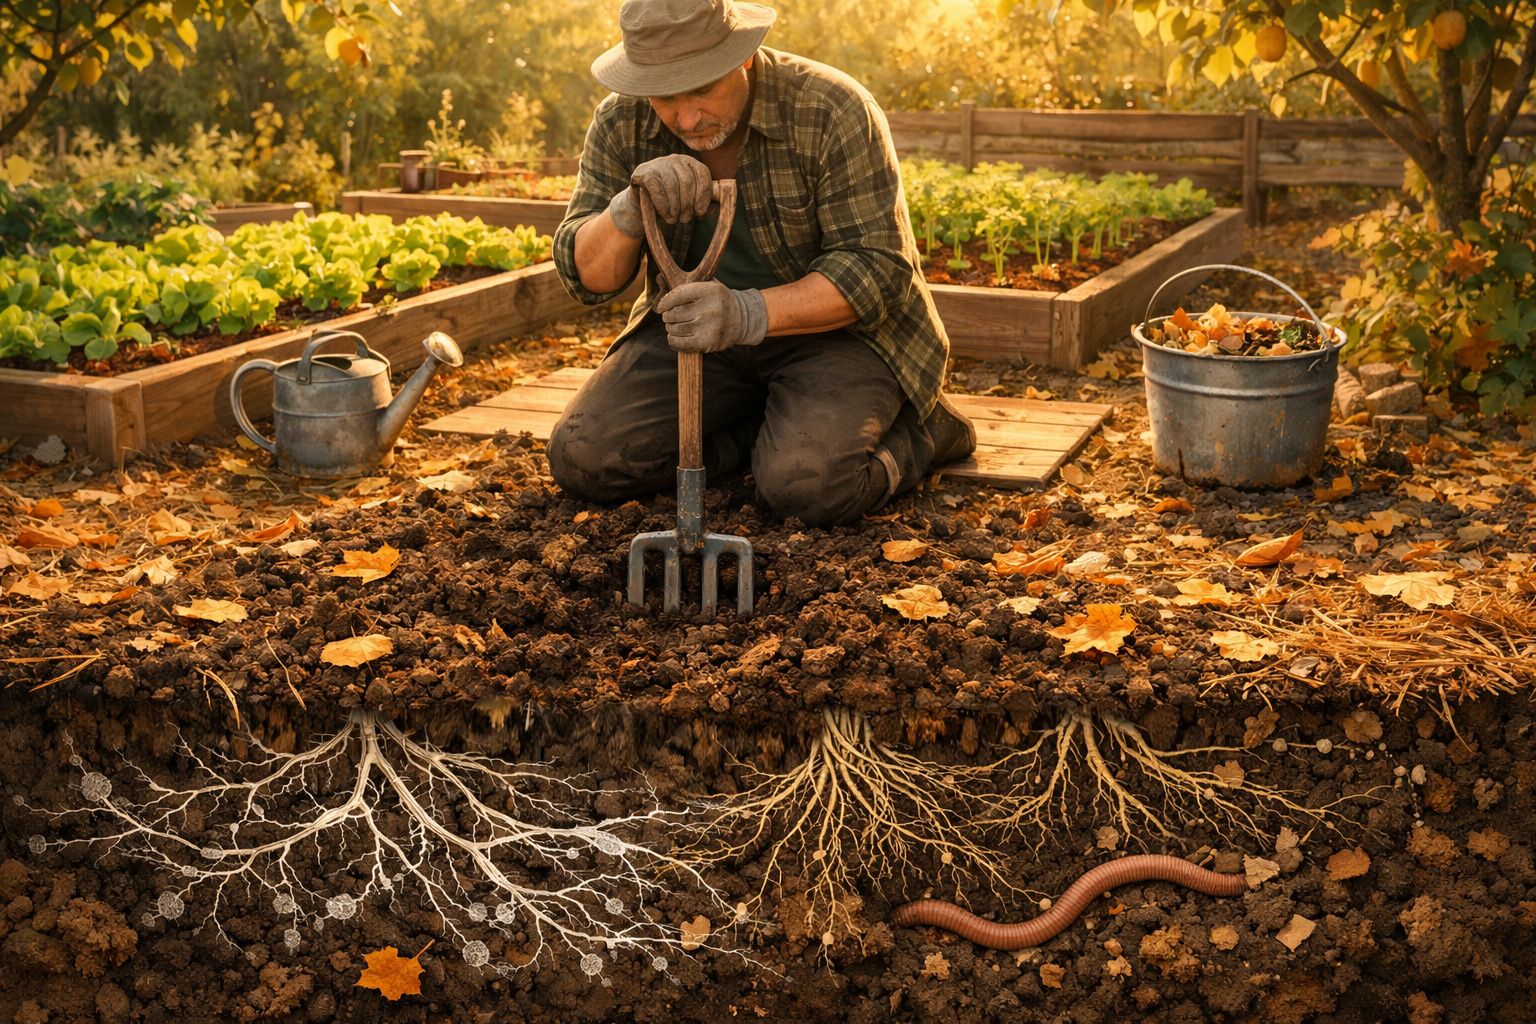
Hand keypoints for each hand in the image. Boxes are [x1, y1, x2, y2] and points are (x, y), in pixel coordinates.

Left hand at [654, 281, 768, 352]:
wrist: (742, 319)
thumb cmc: (718, 300)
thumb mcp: (707, 286)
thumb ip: (684, 283)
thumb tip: (658, 278)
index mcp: (710, 291)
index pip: (677, 295)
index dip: (666, 302)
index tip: (662, 307)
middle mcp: (709, 309)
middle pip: (674, 314)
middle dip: (669, 315)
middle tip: (672, 316)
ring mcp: (708, 327)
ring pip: (675, 328)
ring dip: (671, 327)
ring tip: (677, 325)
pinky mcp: (706, 343)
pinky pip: (679, 343)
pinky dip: (673, 340)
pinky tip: (676, 336)